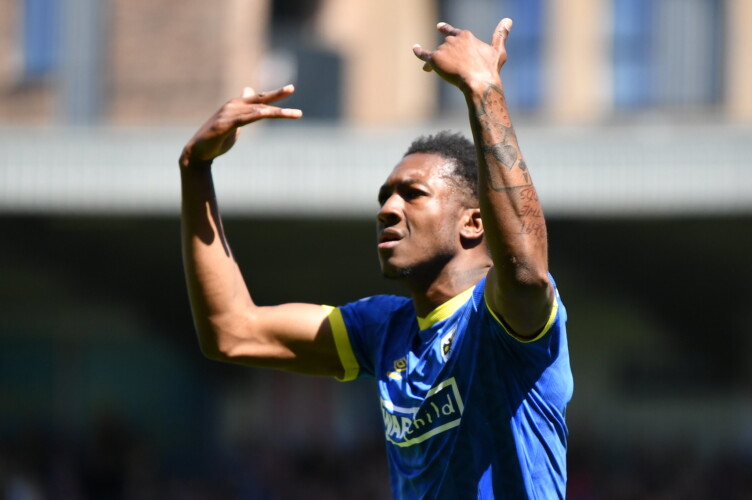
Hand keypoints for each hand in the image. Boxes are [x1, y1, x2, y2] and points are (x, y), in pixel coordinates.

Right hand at [180, 85, 301, 167]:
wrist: (198, 152)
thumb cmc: (218, 138)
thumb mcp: (235, 122)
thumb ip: (245, 110)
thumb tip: (250, 92)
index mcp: (238, 106)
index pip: (260, 98)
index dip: (275, 93)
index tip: (290, 88)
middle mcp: (233, 106)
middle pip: (260, 101)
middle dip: (278, 96)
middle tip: (292, 88)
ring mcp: (228, 114)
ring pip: (257, 111)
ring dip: (276, 112)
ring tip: (294, 113)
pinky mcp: (223, 125)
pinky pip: (243, 119)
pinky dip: (254, 115)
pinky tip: (265, 113)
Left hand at [412, 18, 512, 92]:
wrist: (478, 82)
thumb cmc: (490, 70)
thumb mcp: (498, 51)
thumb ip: (500, 35)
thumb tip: (508, 20)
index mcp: (466, 36)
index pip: (454, 32)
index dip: (446, 30)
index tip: (440, 27)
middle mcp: (453, 39)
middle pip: (446, 46)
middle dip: (446, 54)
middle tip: (448, 64)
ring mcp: (444, 48)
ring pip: (438, 54)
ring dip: (438, 63)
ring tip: (440, 71)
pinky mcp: (435, 59)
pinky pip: (424, 53)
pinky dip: (418, 51)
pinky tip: (415, 48)